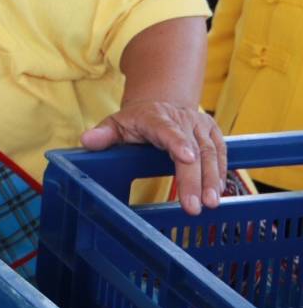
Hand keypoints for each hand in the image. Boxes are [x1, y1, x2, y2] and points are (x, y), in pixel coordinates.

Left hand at [81, 100, 225, 214]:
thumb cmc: (136, 119)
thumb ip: (103, 134)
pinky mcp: (213, 134)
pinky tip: (217, 193)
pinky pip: (221, 154)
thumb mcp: (116, 123)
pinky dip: (220, 174)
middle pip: (193, 149)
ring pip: (210, 153)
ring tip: (210, 204)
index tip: (186, 158)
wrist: (162, 102)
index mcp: (156, 117)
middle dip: (194, 179)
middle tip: (195, 206)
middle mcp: (182, 120)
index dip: (177, 143)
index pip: (167, 130)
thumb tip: (86, 141)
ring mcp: (200, 126)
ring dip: (211, 180)